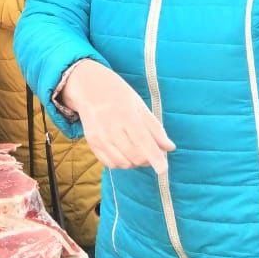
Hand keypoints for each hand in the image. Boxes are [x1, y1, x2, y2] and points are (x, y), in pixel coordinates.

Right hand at [60, 60, 174, 173]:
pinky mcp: (91, 143)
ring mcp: (99, 137)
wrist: (88, 88)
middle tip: (152, 151)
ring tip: (137, 150)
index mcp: (125, 114)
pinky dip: (121, 163)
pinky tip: (125, 152)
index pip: (142, 141)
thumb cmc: (118, 94)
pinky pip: (110, 163)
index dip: (155, 157)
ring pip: (123, 163)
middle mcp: (110, 128)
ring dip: (135, 162)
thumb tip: (169, 148)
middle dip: (148, 159)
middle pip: (134, 156)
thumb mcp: (139, 105)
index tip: (163, 169)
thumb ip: (154, 128)